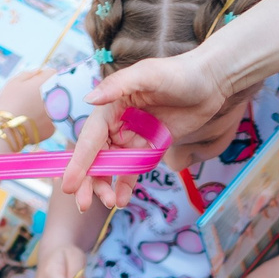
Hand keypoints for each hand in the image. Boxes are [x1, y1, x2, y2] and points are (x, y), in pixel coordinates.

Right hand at [68, 47, 229, 206]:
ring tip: (109, 202)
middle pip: (96, 157)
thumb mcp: (148, 75)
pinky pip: (132, 171)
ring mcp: (132, 138)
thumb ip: (118, 86)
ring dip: (105, 186)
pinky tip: (121, 201)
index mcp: (111, 107)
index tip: (68, 185)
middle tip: (81, 203)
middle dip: (88, 181)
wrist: (210, 84)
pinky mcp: (149, 149)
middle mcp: (117, 124)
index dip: (78, 162)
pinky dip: (125, 187)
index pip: (90, 139)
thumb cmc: (179, 74)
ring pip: (111, 168)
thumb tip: (90, 99)